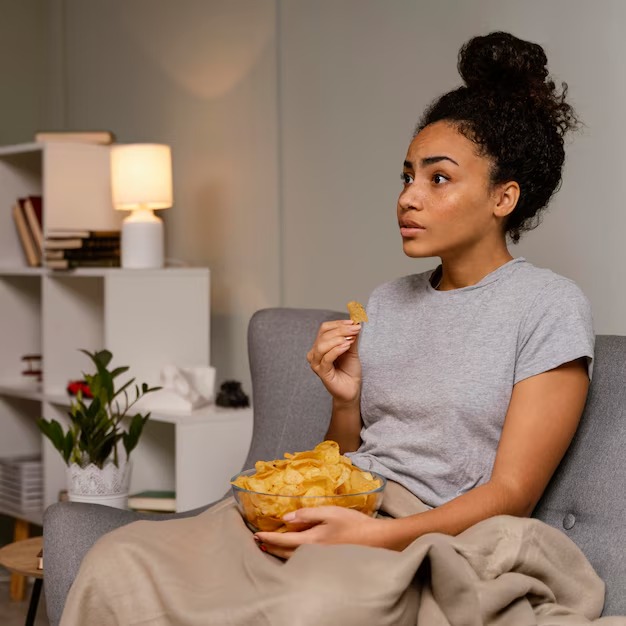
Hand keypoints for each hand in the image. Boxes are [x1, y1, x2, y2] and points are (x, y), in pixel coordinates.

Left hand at [254, 506, 393, 559]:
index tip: (257, 535)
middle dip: (270, 548)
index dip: (269, 538)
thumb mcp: (330, 512)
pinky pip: (303, 558)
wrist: (376, 540)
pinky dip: (292, 554)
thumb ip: (307, 514)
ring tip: (271, 547)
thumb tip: (286, 518)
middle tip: (259, 542)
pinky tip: (293, 549)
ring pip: (293, 558)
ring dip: (280, 552)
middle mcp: (313, 553)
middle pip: (285, 553)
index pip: (283, 541)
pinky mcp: (326, 559)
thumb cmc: (354, 524)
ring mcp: (320, 559)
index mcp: (312, 540)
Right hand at [307, 320, 361, 402]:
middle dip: (341, 329)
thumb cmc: (349, 371)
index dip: (338, 323)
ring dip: (339, 338)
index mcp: (320, 346)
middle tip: (356, 328)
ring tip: (352, 337)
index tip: (353, 321)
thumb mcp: (351, 350)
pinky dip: (337, 349)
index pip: (324, 329)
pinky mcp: (322, 373)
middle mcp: (315, 354)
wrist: (351, 390)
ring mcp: (316, 364)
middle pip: (324, 335)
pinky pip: (327, 358)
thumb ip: (351, 336)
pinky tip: (347, 346)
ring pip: (322, 345)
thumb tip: (355, 321)